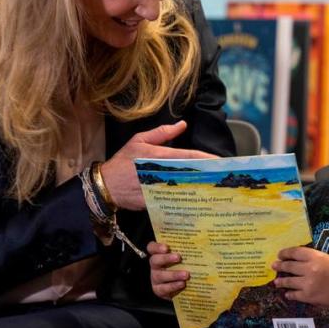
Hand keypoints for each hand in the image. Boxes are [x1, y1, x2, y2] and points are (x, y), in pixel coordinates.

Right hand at [99, 120, 216, 210]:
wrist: (105, 186)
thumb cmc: (122, 162)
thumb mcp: (139, 140)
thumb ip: (162, 132)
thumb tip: (182, 125)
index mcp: (158, 155)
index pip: (187, 156)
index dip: (205, 159)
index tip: (220, 161)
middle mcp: (161, 172)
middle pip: (190, 173)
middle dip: (207, 174)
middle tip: (223, 175)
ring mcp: (158, 188)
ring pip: (184, 188)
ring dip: (199, 187)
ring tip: (215, 187)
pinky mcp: (155, 202)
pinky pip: (174, 201)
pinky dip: (185, 200)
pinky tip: (198, 201)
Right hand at [148, 241, 188, 299]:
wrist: (182, 288)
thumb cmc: (184, 266)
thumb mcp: (186, 257)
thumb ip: (189, 250)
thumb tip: (205, 244)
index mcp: (159, 254)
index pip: (152, 248)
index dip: (157, 247)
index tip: (167, 247)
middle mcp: (155, 266)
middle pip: (155, 260)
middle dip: (166, 258)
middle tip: (178, 257)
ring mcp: (155, 278)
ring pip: (159, 275)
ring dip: (173, 274)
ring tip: (186, 274)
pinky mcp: (159, 290)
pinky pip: (164, 288)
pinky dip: (173, 286)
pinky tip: (182, 284)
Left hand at [271, 246, 328, 311]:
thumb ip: (314, 260)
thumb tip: (298, 261)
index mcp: (316, 257)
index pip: (295, 252)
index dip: (285, 253)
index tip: (280, 254)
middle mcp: (310, 268)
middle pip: (289, 266)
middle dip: (280, 266)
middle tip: (274, 266)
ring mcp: (308, 283)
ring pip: (289, 281)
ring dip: (281, 281)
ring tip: (276, 282)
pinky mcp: (308, 297)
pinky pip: (294, 294)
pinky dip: (289, 294)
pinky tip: (287, 294)